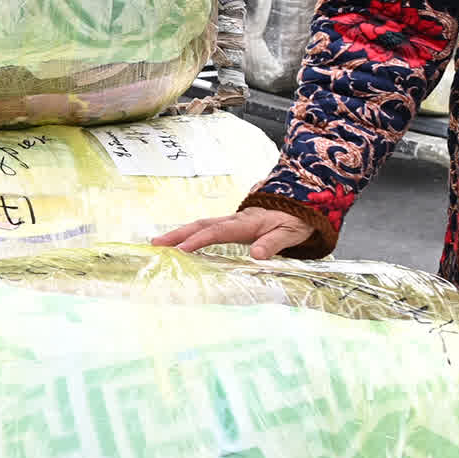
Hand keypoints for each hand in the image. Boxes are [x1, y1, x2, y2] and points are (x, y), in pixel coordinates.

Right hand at [154, 207, 317, 259]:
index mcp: (247, 223)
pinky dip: (191, 234)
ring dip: (180, 233)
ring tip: (160, 242)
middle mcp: (236, 220)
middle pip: (202, 225)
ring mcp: (233, 221)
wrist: (302, 202)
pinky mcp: (233, 225)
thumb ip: (273, 243)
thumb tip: (255, 254)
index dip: (199, 241)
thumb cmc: (297, 220)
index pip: (218, 232)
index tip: (181, 250)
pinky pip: (208, 228)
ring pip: (202, 225)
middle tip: (156, 243)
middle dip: (178, 234)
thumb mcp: (291, 233)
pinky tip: (181, 242)